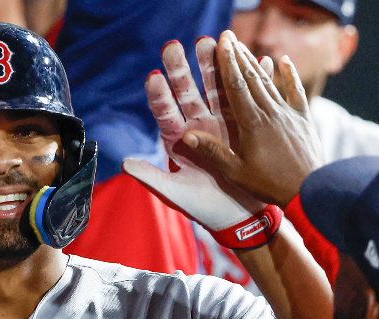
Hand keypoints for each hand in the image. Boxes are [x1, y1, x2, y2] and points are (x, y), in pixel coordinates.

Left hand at [122, 38, 263, 229]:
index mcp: (178, 139)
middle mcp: (198, 125)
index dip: (158, 94)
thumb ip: (151, 177)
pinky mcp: (245, 126)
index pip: (164, 111)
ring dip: (215, 64)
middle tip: (174, 46)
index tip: (154, 76)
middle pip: (187, 92)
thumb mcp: (174, 193)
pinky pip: (249, 97)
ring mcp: (222, 123)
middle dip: (181, 69)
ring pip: (217, 88)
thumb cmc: (202, 208)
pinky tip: (254, 60)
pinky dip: (253, 79)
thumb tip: (125, 163)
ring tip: (214, 40)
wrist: (238, 217)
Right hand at [181, 31, 324, 205]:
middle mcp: (271, 112)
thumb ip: (212, 152)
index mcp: (252, 123)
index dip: (227, 62)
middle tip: (227, 37)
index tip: (221, 43)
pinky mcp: (303, 119)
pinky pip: (295, 92)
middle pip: (252, 78)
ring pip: (269, 82)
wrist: (310, 191)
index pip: (236, 86)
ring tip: (244, 47)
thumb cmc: (270, 185)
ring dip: (255, 63)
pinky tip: (283, 61)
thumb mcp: (236, 173)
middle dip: (238, 56)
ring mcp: (288, 114)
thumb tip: (186, 135)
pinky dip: (289, 75)